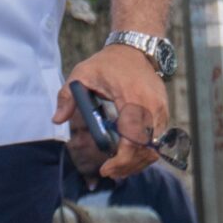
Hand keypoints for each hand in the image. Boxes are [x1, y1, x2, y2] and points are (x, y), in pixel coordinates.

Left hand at [55, 43, 166, 179]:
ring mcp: (161, 110)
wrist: (135, 50)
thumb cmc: (108, 63)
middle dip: (128, 166)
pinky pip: (158, 140)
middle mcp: (152, 106)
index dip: (122, 160)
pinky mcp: (164, 112)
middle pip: (147, 150)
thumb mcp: (82, 73)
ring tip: (118, 167)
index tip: (106, 168)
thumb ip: (67, 96)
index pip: (134, 139)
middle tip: (109, 172)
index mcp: (131, 97)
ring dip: (137, 162)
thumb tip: (57, 120)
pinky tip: (128, 154)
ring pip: (155, 148)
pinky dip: (144, 152)